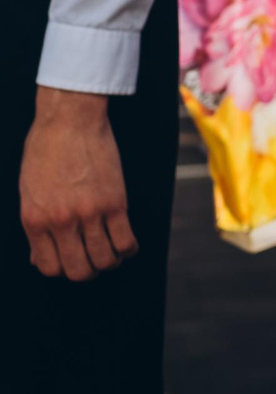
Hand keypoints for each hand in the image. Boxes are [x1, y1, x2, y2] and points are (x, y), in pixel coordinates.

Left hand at [20, 87, 134, 279]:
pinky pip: (126, 240)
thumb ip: (36, 225)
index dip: (63, 269)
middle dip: (87, 272)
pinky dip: (129, 249)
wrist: (69, 121)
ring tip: (112, 252)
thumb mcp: (28, 191)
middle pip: (78, 270)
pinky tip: (127, 243)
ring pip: (104, 260)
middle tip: (93, 261)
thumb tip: (38, 256)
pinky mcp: (115, 202)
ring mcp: (89, 213)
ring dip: (110, 262)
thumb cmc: (45, 152)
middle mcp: (60, 222)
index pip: (49, 267)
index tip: (72, 260)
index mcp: (34, 221)